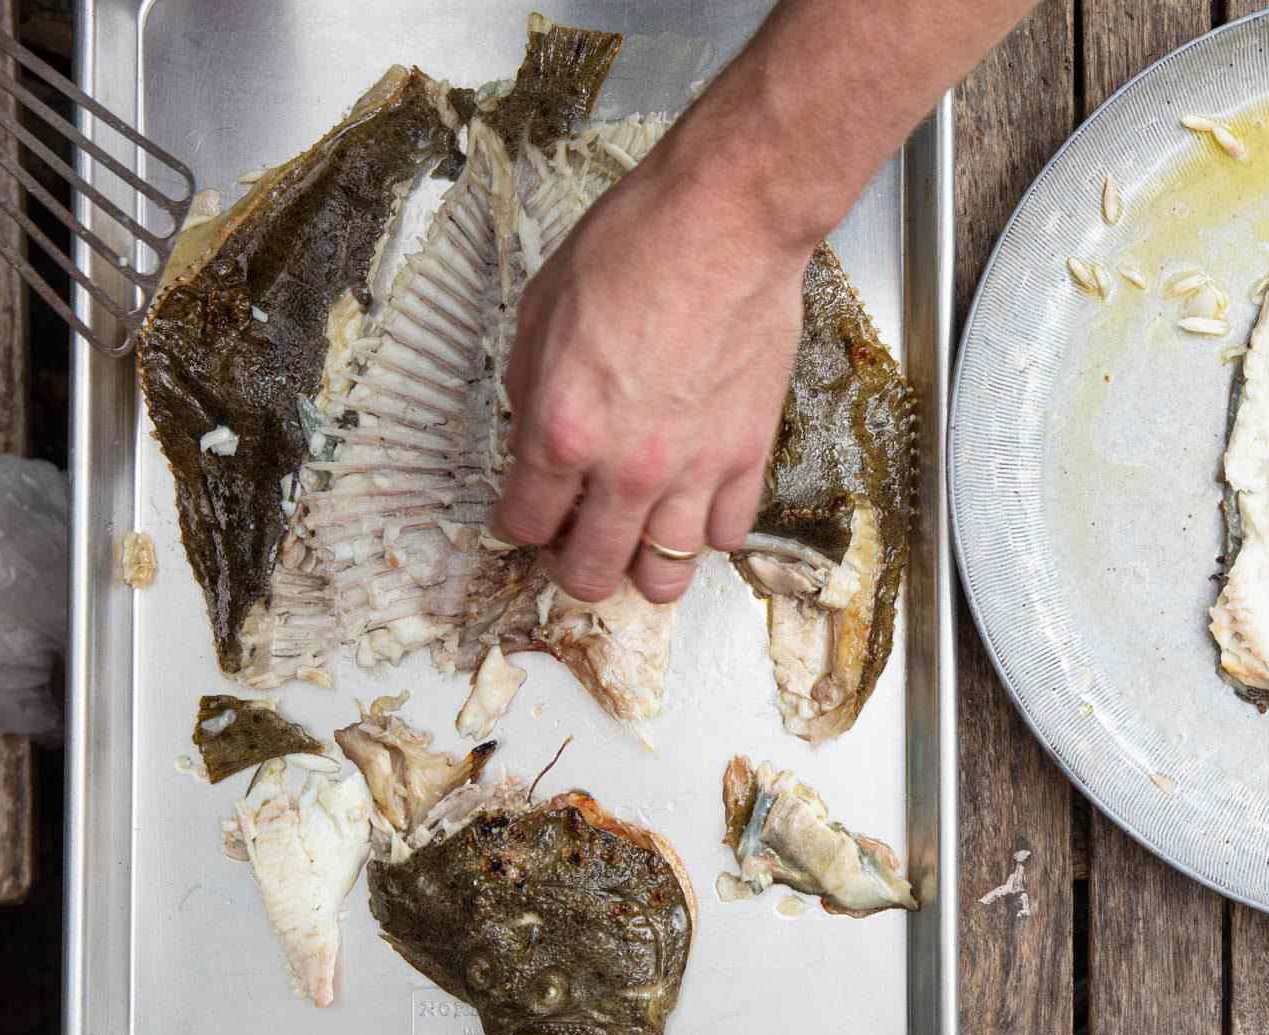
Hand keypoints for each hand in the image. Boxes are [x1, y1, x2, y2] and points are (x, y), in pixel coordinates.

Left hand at [493, 149, 808, 604]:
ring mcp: (693, 470)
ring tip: (639, 539)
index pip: (525, 524)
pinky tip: (694, 504)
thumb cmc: (631, 248)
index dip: (520, 525)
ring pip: (665, 577)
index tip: (528, 515)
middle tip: (578, 542)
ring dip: (643, 569)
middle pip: (590, 573)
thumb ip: (531, 394)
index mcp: (560, 431)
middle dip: (573, 567)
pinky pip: (727, 535)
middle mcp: (625, 469)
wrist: (724, 224)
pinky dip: (706, 531)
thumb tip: (535, 438)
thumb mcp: (539, 314)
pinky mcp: (748, 456)